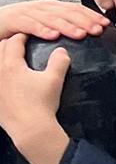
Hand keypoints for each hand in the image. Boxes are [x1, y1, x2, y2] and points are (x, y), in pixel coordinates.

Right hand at [0, 1, 105, 42]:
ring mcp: (26, 12)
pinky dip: (41, 29)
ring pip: (50, 17)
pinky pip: (29, 24)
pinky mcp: (13, 20)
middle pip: (65, 12)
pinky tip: (52, 35)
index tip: (106, 24)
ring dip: (67, 26)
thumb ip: (63, 28)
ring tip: (80, 34)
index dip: (91, 15)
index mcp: (50, 8)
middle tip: (97, 30)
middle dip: (84, 20)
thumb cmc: (19, 26)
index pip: (74, 8)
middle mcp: (41, 7)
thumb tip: (86, 35)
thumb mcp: (45, 25)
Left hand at [0, 35, 71, 163]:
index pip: (14, 42)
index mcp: (11, 64)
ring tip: (6, 57)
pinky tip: (4, 78)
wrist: (30, 128)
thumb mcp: (54, 81)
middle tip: (15, 42)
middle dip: (7, 43)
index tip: (26, 35)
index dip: (21, 37)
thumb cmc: (42, 104)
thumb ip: (59, 63)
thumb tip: (62, 51)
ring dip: (0, 57)